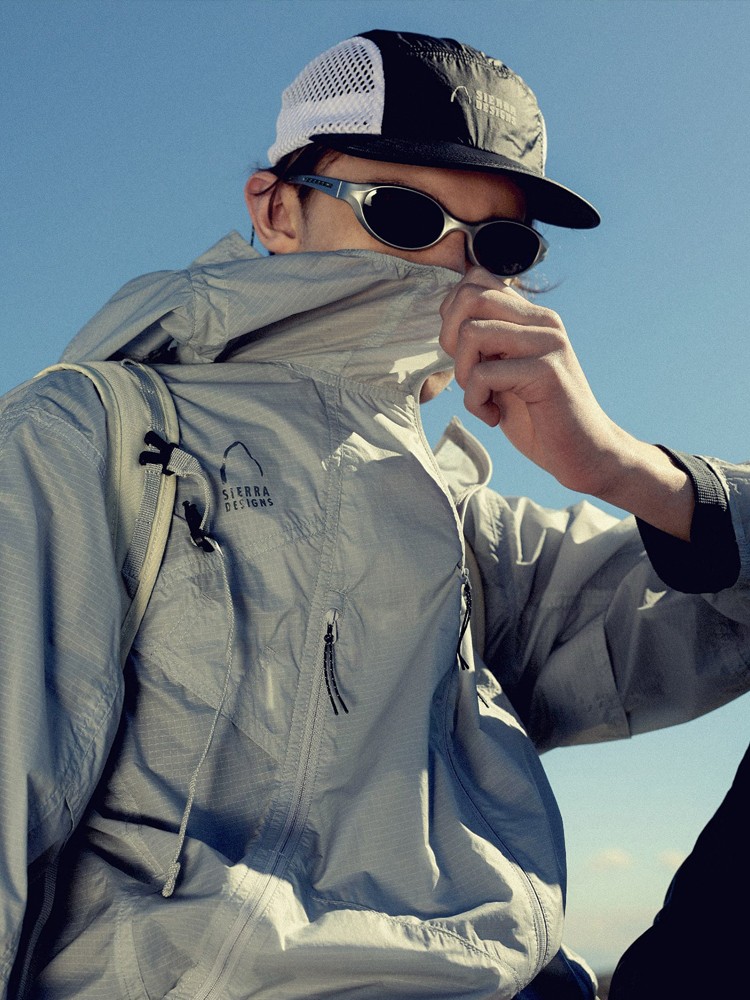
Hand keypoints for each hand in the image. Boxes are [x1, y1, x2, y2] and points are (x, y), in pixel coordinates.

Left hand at [439, 267, 621, 495]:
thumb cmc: (539, 416)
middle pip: (469, 296)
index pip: (476, 281)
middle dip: (450, 338)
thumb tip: (448, 318)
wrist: (583, 453)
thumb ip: (485, 343)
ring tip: (481, 397)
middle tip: (466, 373)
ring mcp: (547, 343)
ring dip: (464, 374)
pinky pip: (483, 375)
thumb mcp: (505, 371)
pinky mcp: (546, 371)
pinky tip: (494, 418)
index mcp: (532, 317)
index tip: (463, 353)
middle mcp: (543, 321)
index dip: (452, 316)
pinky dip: (475, 403)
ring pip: (472, 333)